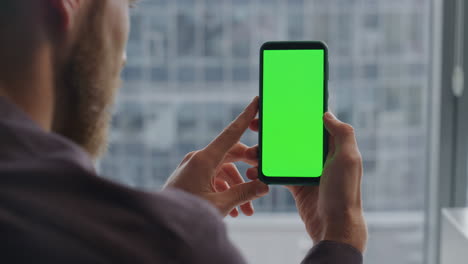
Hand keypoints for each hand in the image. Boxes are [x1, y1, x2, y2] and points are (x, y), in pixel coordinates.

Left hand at [164, 97, 269, 216]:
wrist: (160, 226)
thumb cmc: (187, 214)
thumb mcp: (220, 205)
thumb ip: (245, 193)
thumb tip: (264, 186)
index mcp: (204, 159)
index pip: (231, 133)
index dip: (245, 117)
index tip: (256, 101)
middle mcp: (198, 159)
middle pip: (231, 154)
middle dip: (248, 169)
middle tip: (263, 178)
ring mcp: (193, 169)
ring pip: (223, 171)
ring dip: (238, 188)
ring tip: (248, 210)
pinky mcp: (190, 179)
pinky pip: (213, 179)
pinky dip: (226, 191)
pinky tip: (235, 211)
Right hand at [247, 112, 366, 251]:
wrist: (334, 226)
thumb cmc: (344, 192)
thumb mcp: (348, 158)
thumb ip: (342, 133)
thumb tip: (326, 113)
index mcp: (333, 146)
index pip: (312, 124)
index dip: (296, 114)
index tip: (277, 107)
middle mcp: (320, 156)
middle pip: (294, 137)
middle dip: (274, 130)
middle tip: (255, 125)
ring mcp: (307, 170)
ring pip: (282, 154)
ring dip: (265, 152)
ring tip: (250, 153)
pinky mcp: (297, 185)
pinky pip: (278, 173)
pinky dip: (265, 171)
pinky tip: (253, 170)